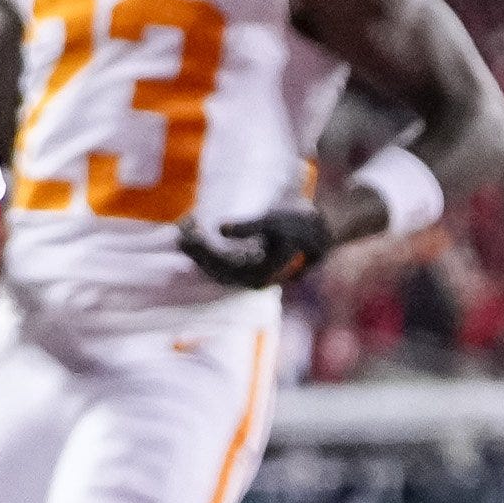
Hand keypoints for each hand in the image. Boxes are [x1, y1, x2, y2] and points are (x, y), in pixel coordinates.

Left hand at [179, 206, 332, 292]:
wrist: (322, 232)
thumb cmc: (301, 224)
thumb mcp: (275, 221)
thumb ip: (249, 226)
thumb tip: (220, 229)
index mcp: (259, 275)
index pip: (220, 265)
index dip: (202, 247)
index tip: (189, 228)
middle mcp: (252, 281)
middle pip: (215, 269)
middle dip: (196, 250)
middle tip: (181, 228)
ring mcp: (251, 277)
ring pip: (217, 269)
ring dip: (200, 252)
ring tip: (185, 229)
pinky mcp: (251, 269)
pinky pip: (223, 264)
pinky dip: (209, 252)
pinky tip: (199, 235)